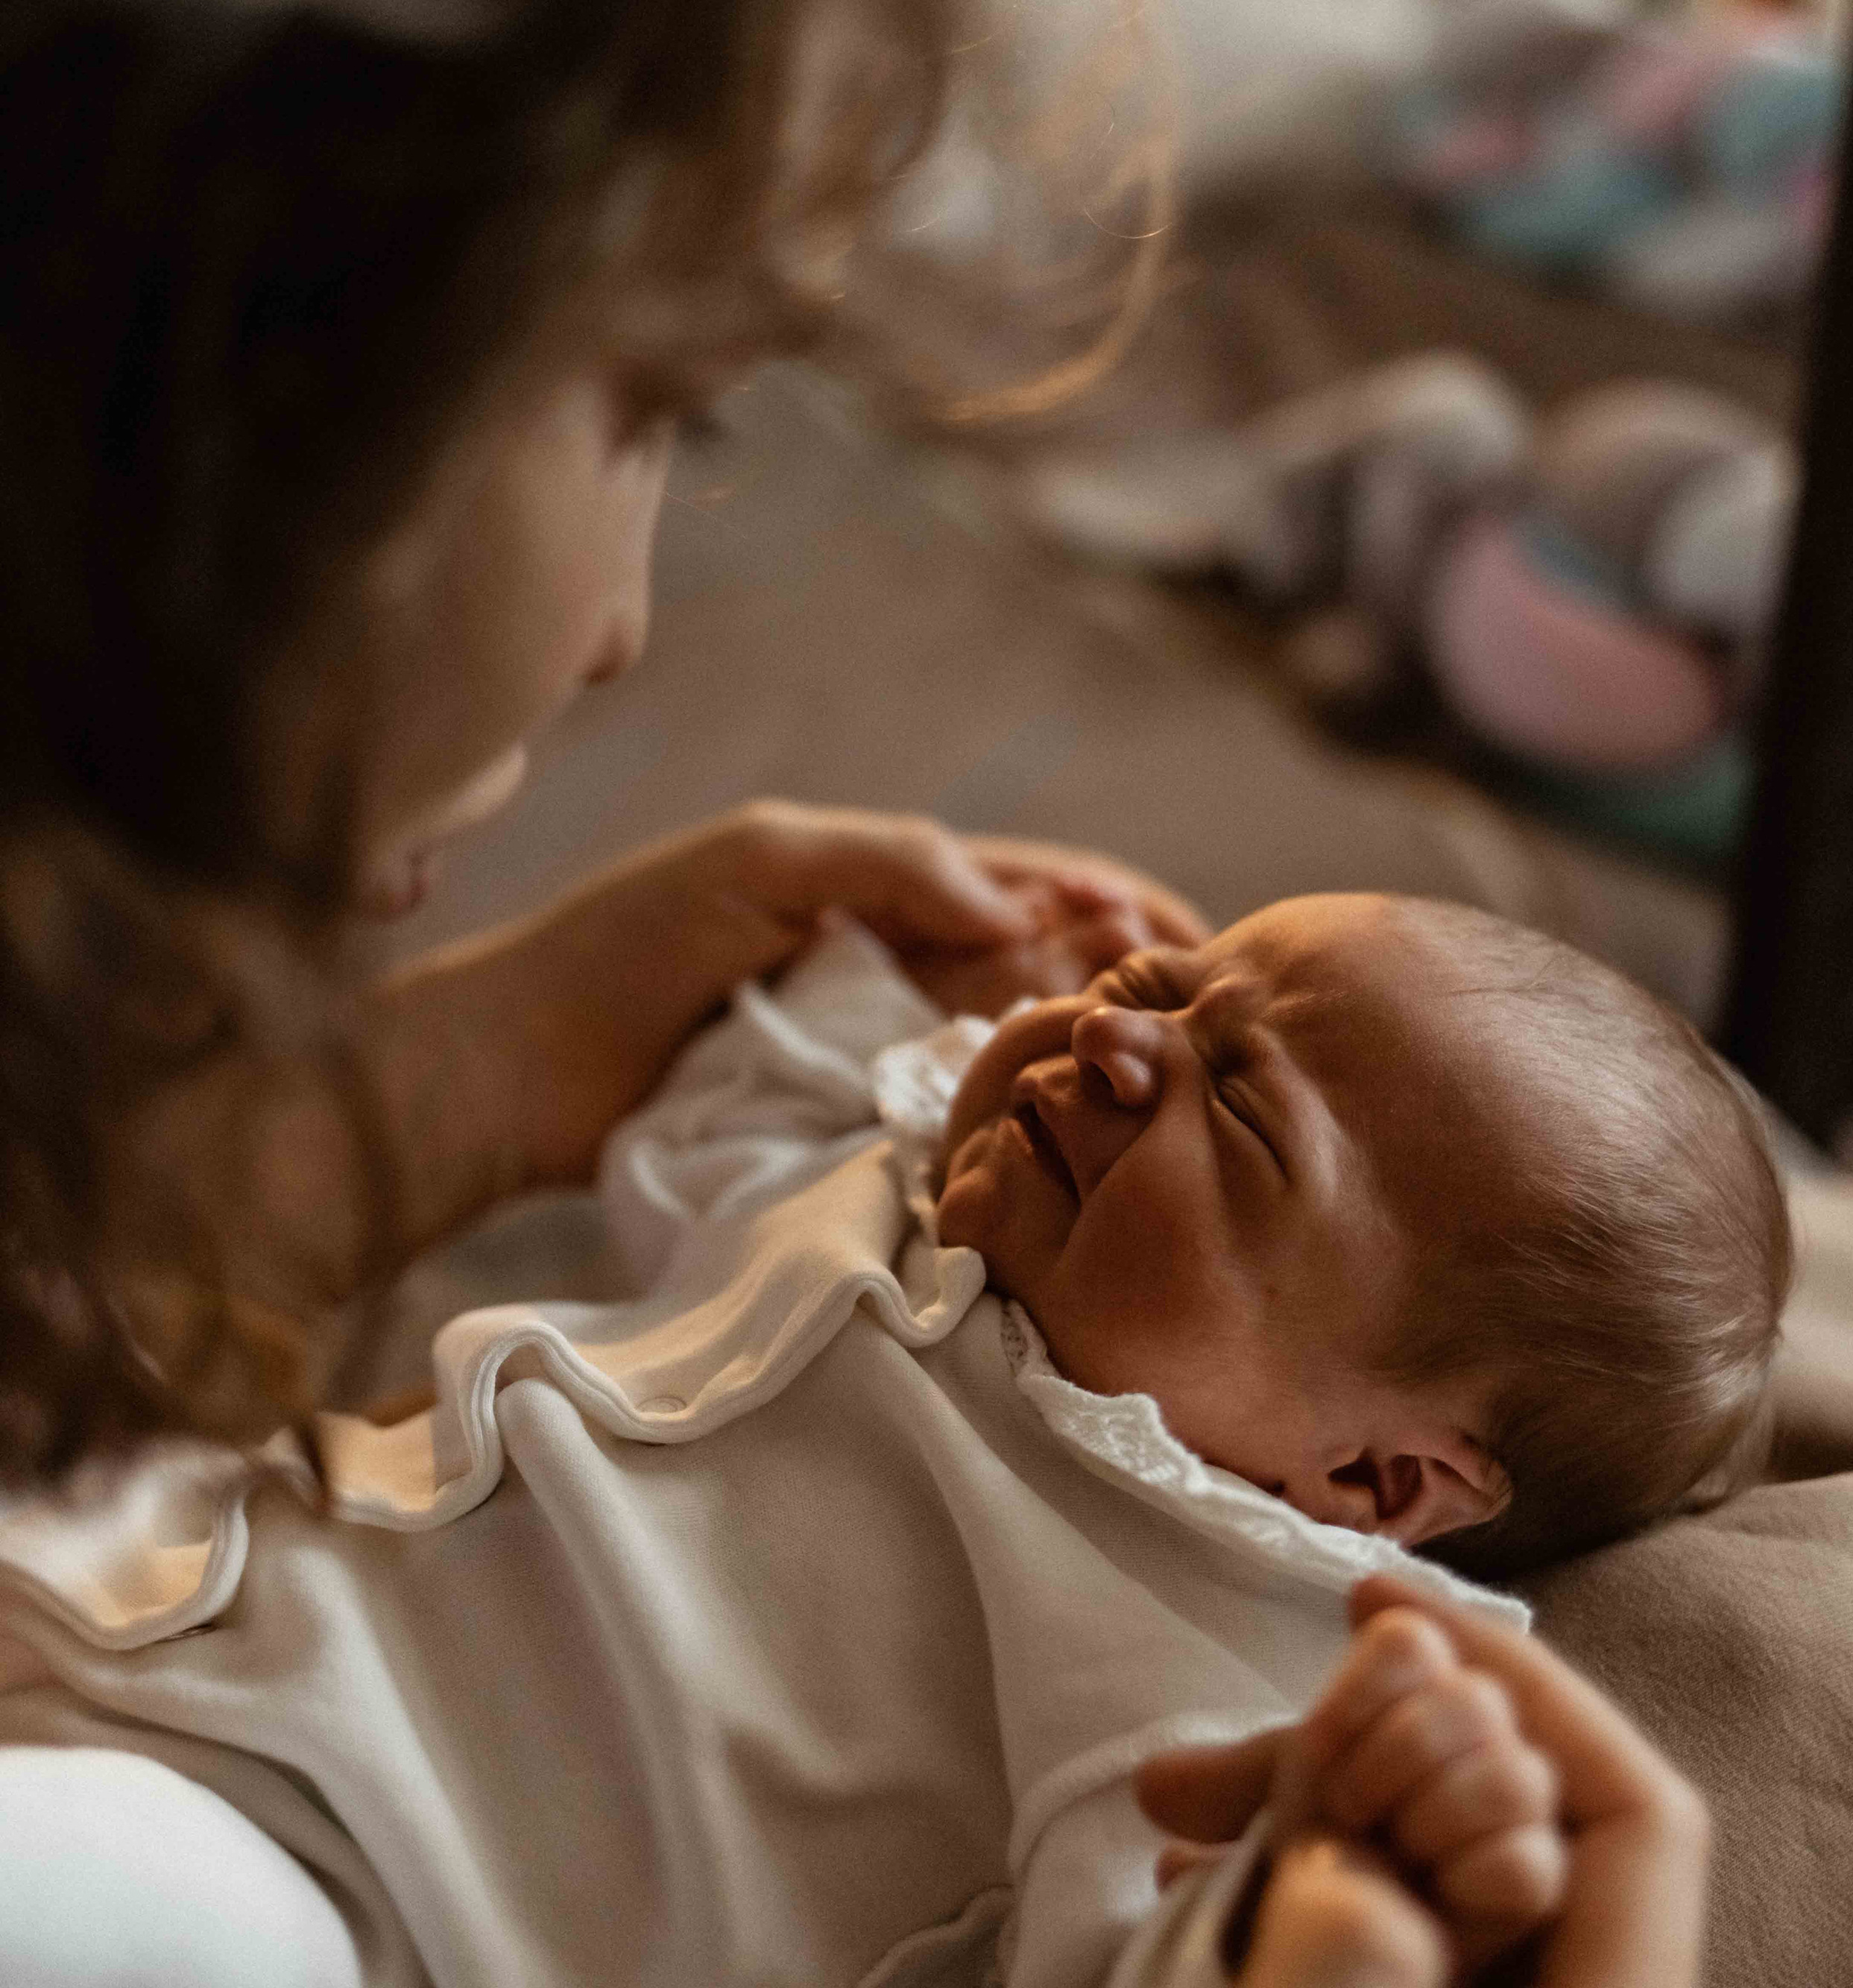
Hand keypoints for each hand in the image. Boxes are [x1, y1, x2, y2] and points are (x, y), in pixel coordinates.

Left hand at [358, 804, 1207, 1264]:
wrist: (518, 1067)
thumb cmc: (628, 942)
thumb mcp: (762, 856)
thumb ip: (892, 859)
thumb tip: (1022, 904)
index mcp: (880, 884)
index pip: (1031, 883)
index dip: (1114, 905)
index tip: (1186, 945)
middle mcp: (893, 962)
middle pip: (1044, 967)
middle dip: (1125, 983)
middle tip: (1199, 1024)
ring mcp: (874, 1048)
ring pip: (1012, 1042)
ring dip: (1083, 1052)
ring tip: (1154, 1075)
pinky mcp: (848, 1126)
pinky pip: (956, 1115)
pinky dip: (1017, 1116)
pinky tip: (1065, 1131)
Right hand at [991, 1574, 1706, 1987]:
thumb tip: (1384, 1844)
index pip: (1638, 1836)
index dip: (1526, 1691)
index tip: (1375, 1614)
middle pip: (1546, 1861)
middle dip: (1390, 1760)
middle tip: (1210, 1764)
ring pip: (1467, 1915)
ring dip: (1337, 1828)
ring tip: (1183, 1826)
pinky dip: (1316, 1910)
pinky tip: (1205, 1910)